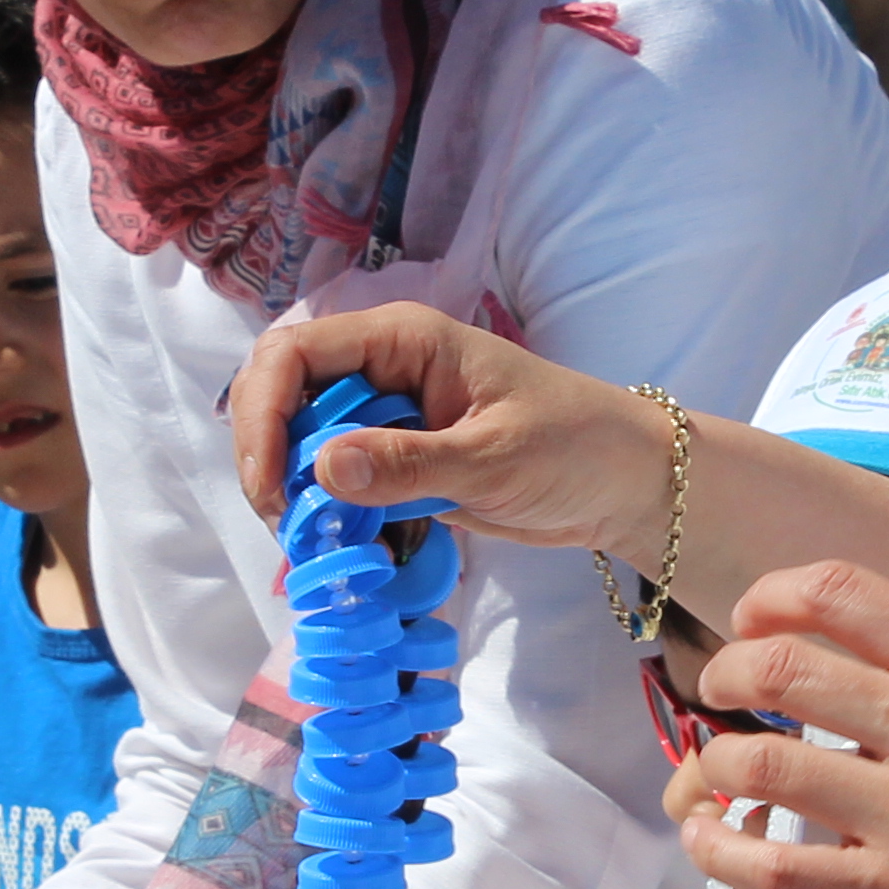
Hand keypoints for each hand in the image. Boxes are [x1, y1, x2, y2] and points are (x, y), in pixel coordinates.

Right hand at [227, 300, 680, 553]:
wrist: (625, 483)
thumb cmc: (574, 447)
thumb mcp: (493, 458)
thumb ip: (409, 464)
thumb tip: (322, 466)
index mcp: (401, 340)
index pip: (295, 353)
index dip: (264, 411)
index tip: (271, 484)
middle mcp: (382, 371)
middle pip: (284, 395)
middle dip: (270, 457)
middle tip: (288, 523)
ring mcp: (386, 418)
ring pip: (303, 442)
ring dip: (294, 491)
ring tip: (310, 542)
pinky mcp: (396, 463)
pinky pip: (337, 481)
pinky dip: (325, 514)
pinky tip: (335, 548)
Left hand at [677, 467, 888, 888]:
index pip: (834, 593)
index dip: (770, 597)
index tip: (754, 621)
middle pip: (779, 670)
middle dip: (728, 672)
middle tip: (722, 689)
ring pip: (761, 765)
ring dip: (715, 759)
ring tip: (719, 764)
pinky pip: (775, 865)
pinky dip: (721, 848)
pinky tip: (708, 836)